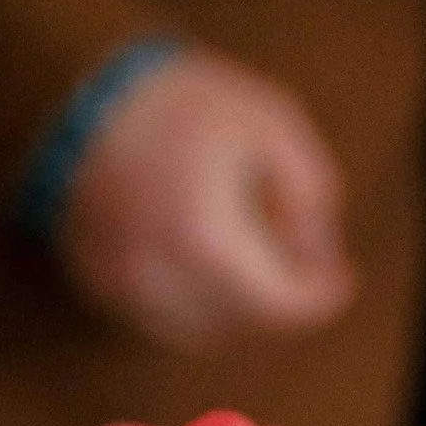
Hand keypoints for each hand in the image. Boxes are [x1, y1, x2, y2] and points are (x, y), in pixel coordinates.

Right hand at [55, 49, 354, 350]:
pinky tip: (208, 259)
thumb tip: (317, 253)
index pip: (278, 306)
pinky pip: (164, 321)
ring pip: (202, 333)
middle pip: (242, 324)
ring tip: (254, 256)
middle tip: (302, 259)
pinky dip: (197, 304)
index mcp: (204, 237)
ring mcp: (121, 287)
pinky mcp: (99, 286)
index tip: (344, 278)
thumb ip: (309, 193)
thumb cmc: (184, 104)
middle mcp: (158, 277)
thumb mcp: (270, 124)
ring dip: (239, 308)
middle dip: (281, 299)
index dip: (319, 298)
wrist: (82, 92)